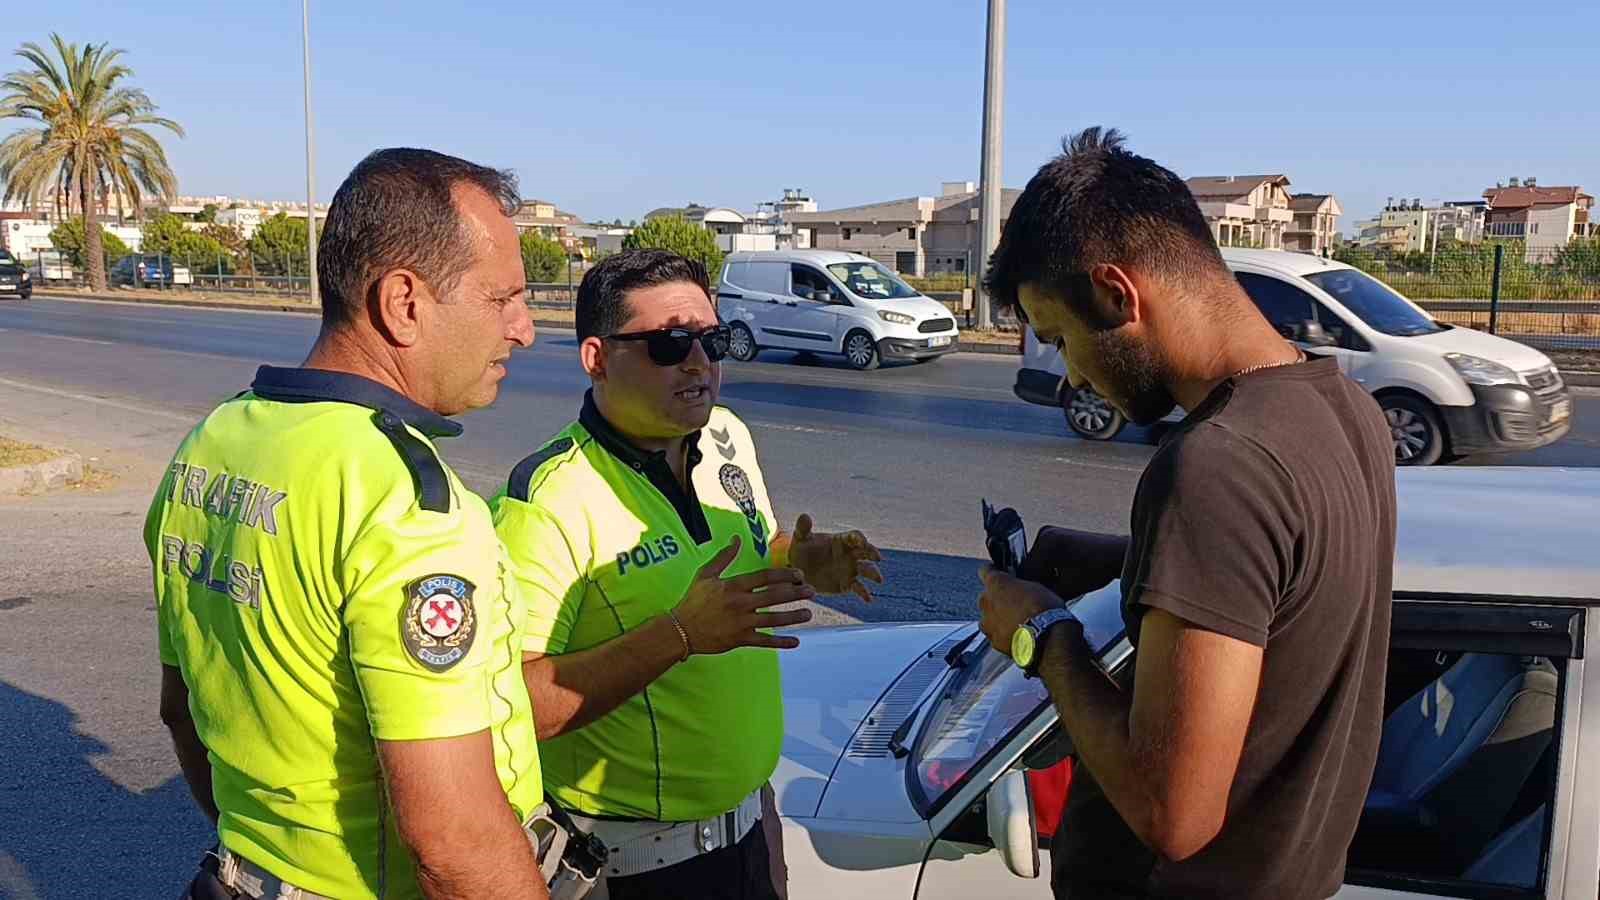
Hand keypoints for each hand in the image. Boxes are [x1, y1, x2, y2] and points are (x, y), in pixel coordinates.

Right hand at [674, 536, 814, 653]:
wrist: (680, 629)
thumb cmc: (693, 600)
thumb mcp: (706, 574)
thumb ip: (724, 556)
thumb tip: (736, 538)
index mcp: (734, 586)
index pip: (765, 577)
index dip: (784, 575)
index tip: (798, 575)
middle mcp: (740, 604)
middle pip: (774, 597)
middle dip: (796, 594)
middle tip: (812, 591)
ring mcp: (741, 623)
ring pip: (773, 620)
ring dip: (793, 617)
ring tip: (808, 614)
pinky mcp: (740, 640)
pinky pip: (764, 641)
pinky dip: (780, 642)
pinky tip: (796, 641)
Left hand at [787, 514, 883, 601]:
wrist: (798, 571)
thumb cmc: (802, 550)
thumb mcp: (800, 539)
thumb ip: (803, 528)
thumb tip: (804, 516)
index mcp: (841, 541)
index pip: (855, 537)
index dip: (859, 539)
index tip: (862, 542)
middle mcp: (850, 554)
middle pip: (866, 552)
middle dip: (873, 553)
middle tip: (877, 557)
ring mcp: (850, 570)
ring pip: (867, 570)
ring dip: (874, 573)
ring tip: (878, 579)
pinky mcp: (847, 584)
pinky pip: (859, 588)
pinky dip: (865, 593)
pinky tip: (869, 599)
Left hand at [978, 565, 1064, 660]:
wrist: (1046, 638)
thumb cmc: (1044, 610)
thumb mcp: (1038, 587)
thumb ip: (1021, 585)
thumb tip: (1022, 588)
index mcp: (996, 583)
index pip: (986, 571)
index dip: (993, 571)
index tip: (999, 573)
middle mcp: (986, 603)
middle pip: (987, 597)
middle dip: (999, 599)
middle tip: (1017, 603)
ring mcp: (988, 624)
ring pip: (990, 618)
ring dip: (1000, 618)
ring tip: (1020, 621)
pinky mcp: (995, 642)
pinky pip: (997, 635)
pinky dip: (1006, 635)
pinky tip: (1021, 635)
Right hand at [1018, 527, 1128, 600]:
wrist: (1115, 555)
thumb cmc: (1099, 568)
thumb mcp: (1068, 588)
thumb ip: (1046, 593)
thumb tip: (1032, 599)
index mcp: (1047, 544)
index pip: (1026, 572)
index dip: (1032, 589)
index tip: (1037, 599)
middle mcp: (1045, 534)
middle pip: (1029, 566)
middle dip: (1038, 582)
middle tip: (1048, 595)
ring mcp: (1049, 532)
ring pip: (1035, 562)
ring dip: (1043, 575)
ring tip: (1057, 586)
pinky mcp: (1055, 535)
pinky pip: (1043, 556)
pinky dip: (1048, 567)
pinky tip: (1061, 576)